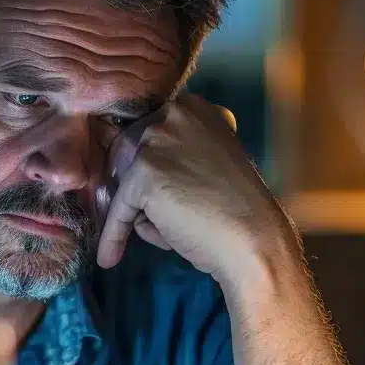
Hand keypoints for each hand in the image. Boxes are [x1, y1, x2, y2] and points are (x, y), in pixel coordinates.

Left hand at [96, 94, 297, 285]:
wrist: (254, 240)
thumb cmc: (235, 209)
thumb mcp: (209, 161)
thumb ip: (178, 154)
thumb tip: (129, 167)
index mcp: (192, 107)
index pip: (146, 137)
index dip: (148, 172)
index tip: (156, 195)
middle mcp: (173, 114)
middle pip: (128, 157)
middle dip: (142, 192)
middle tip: (175, 218)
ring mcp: (157, 140)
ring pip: (124, 184)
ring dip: (143, 213)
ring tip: (180, 230)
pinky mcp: (144, 172)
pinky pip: (118, 209)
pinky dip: (114, 235)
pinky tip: (110, 257)